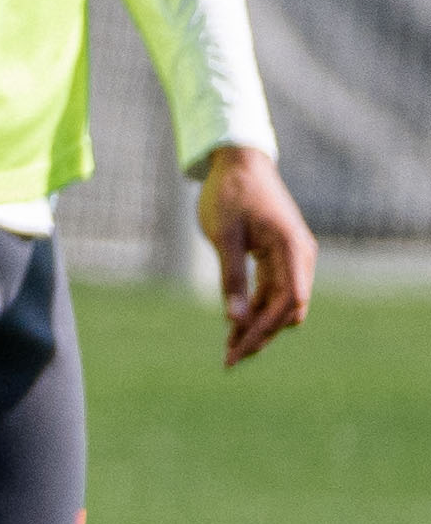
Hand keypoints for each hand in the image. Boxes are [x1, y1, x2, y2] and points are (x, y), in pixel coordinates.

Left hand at [206, 146, 317, 365]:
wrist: (240, 163)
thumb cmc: (230, 194)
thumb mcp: (223, 235)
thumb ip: (230, 276)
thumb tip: (232, 319)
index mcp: (292, 249)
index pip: (289, 300)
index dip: (265, 329)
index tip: (238, 350)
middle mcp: (300, 257)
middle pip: (286, 308)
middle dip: (261, 335)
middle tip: (229, 361)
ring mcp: (292, 258)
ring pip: (280, 304)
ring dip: (258, 326)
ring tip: (229, 352)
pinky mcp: (281, 258)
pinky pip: (272, 292)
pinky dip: (255, 310)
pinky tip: (234, 328)